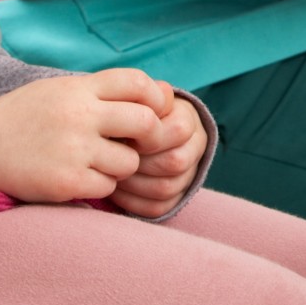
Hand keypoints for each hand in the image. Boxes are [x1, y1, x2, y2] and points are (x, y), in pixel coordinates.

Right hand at [0, 68, 173, 207]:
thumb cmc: (24, 117)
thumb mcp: (60, 90)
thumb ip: (100, 92)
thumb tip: (156, 95)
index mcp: (79, 88)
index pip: (137, 83)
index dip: (156, 98)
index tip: (153, 111)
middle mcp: (80, 115)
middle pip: (145, 123)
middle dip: (149, 136)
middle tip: (136, 144)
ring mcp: (74, 150)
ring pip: (130, 163)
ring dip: (121, 166)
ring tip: (97, 161)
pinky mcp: (67, 183)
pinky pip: (107, 187)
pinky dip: (100, 186)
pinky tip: (79, 177)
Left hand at [110, 94, 208, 218]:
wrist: (142, 128)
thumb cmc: (136, 109)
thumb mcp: (140, 97)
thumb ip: (143, 96)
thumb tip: (148, 98)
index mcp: (189, 119)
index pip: (178, 130)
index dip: (148, 134)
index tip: (122, 131)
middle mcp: (195, 148)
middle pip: (174, 162)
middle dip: (139, 160)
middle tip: (112, 155)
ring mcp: (188, 175)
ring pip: (166, 188)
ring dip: (133, 183)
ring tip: (109, 172)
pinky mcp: (175, 198)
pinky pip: (157, 208)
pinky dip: (132, 202)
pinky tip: (115, 190)